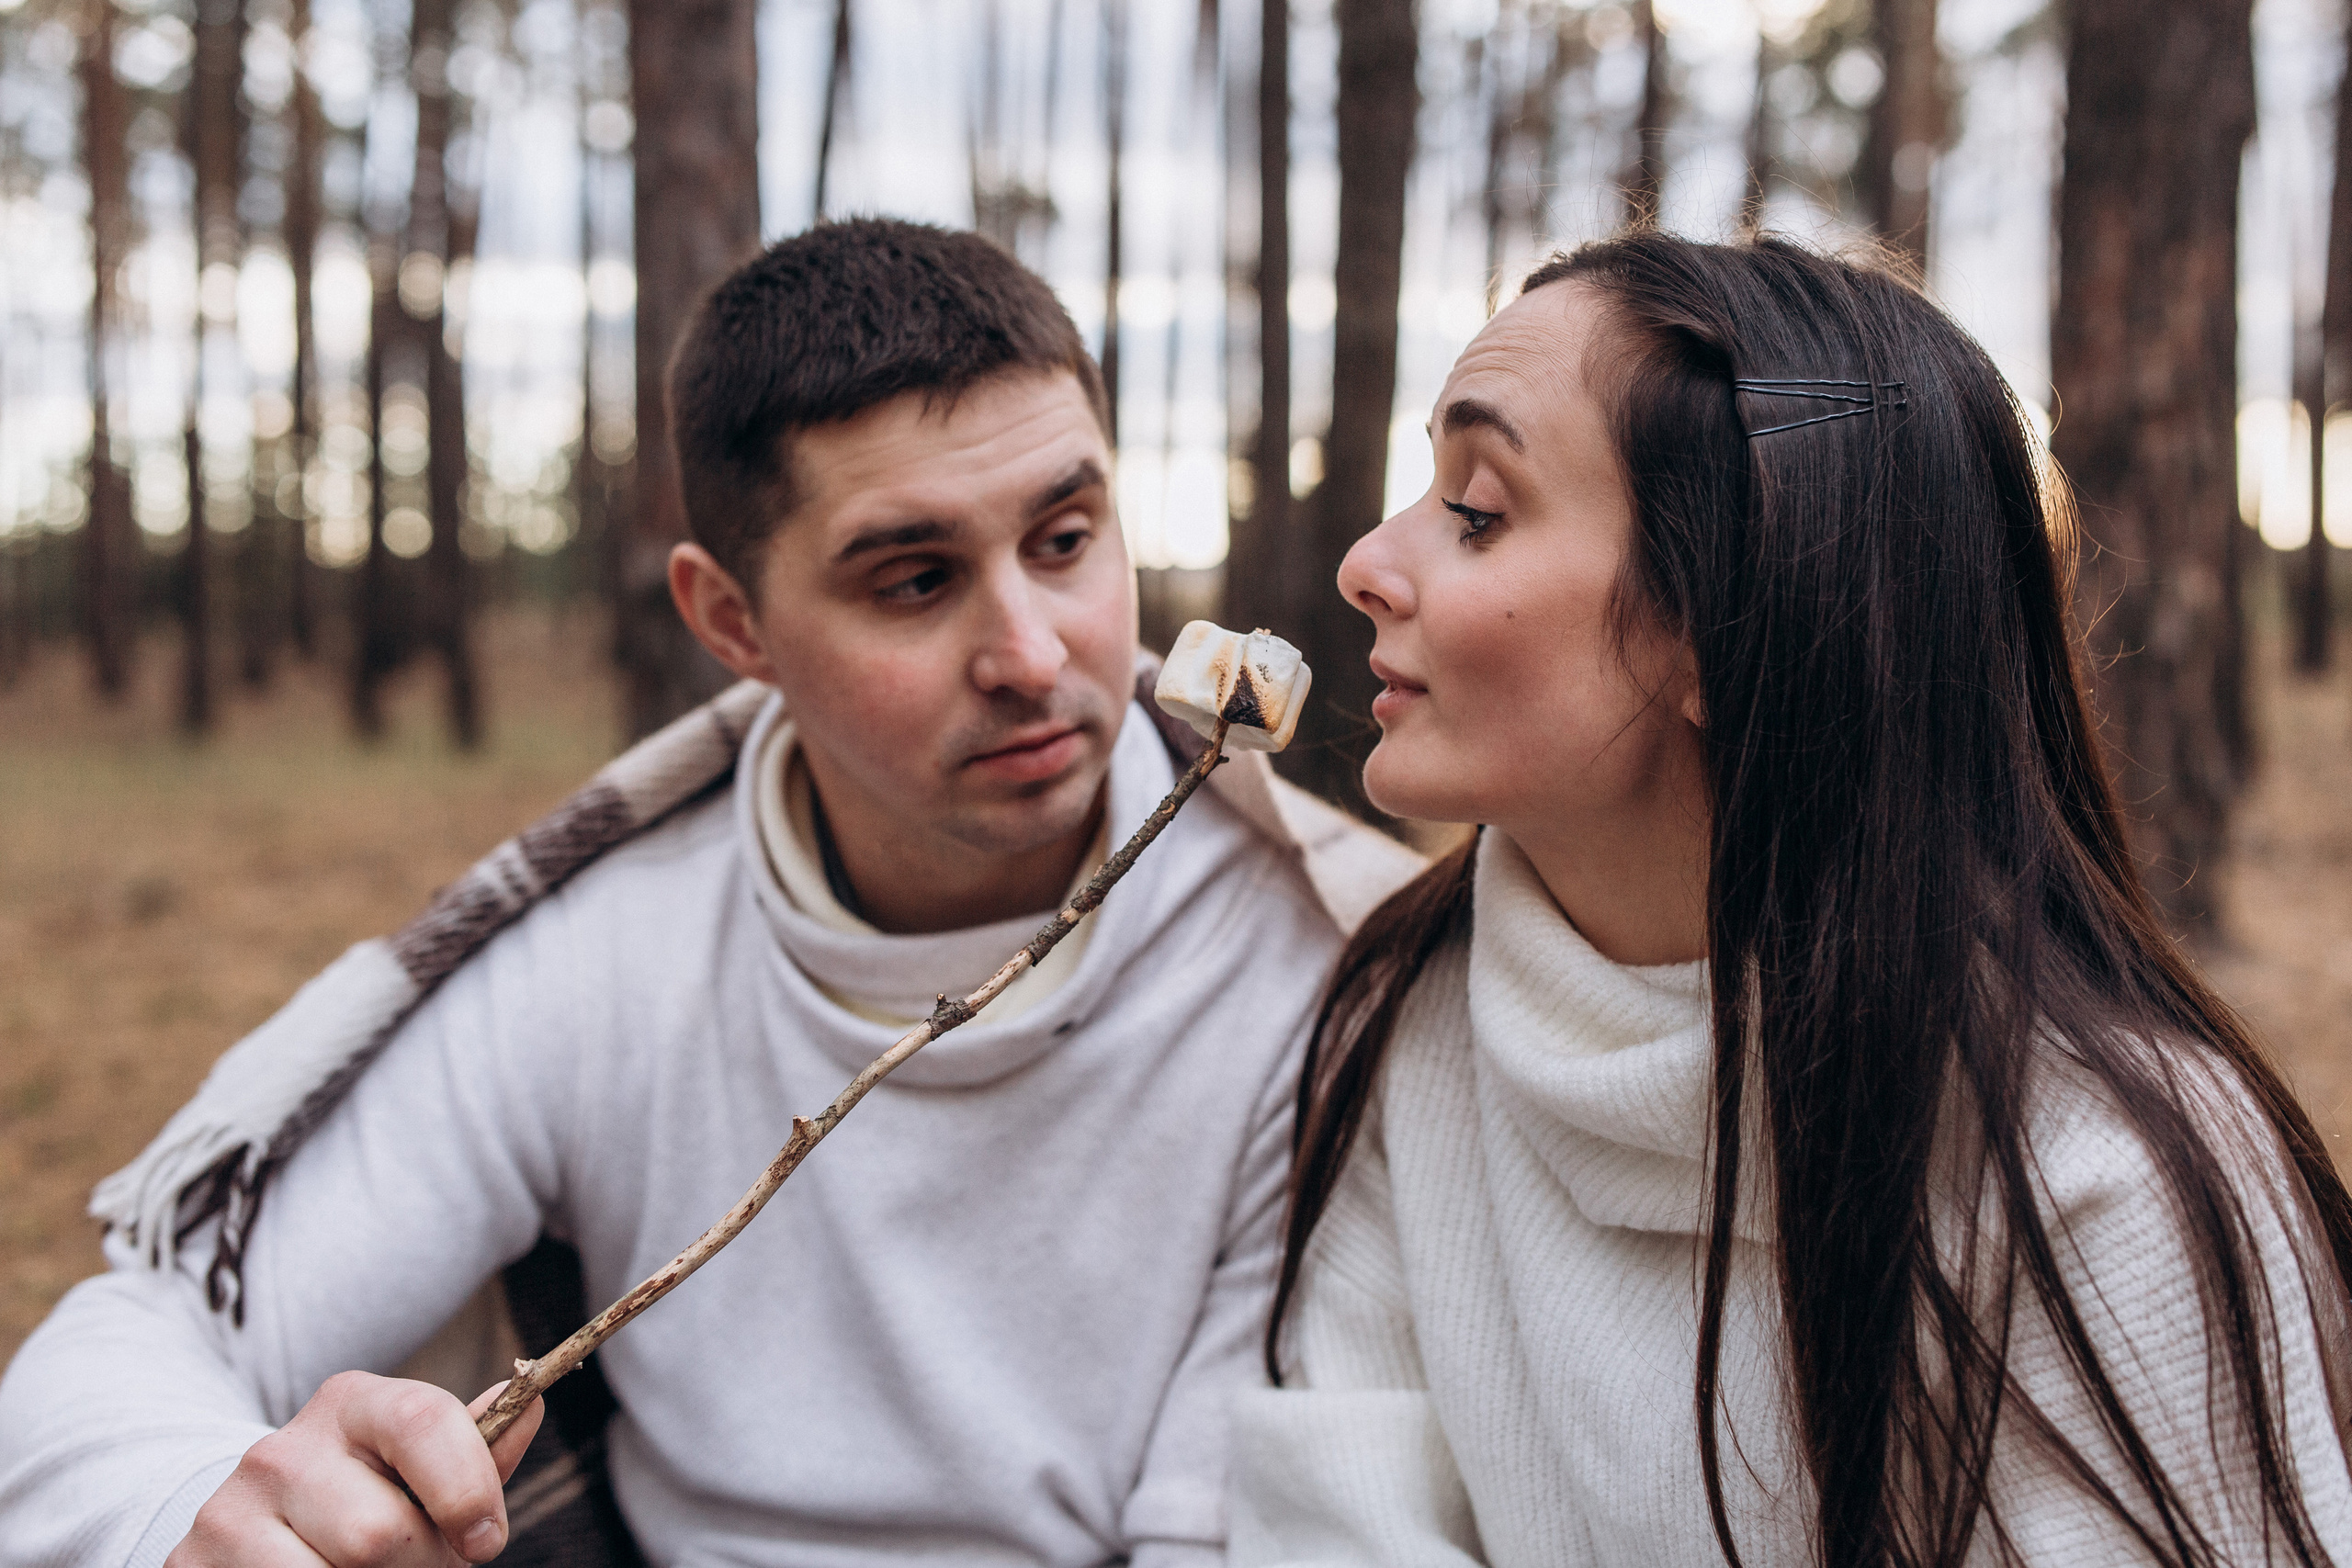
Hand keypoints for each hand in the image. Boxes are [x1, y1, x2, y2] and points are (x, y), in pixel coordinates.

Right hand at [166, 1372, 545, 1566]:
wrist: (252, 1529)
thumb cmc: (368, 1496)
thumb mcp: (422, 1467)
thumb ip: (478, 1447)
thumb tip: (529, 1401)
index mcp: (352, 1403)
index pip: (424, 1421)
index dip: (468, 1490)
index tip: (485, 1541)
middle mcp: (281, 1448)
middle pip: (381, 1533)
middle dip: (417, 1565)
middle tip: (409, 1563)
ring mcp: (228, 1512)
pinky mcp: (194, 1565)